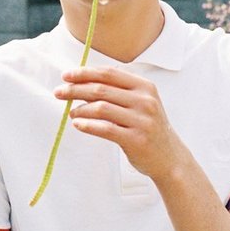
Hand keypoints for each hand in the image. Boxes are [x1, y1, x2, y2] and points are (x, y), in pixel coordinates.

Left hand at [54, 65, 184, 181]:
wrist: (170, 157)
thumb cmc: (149, 127)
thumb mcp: (142, 102)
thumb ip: (119, 91)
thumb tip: (83, 82)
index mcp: (144, 86)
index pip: (109, 73)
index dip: (85, 73)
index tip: (67, 76)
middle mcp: (145, 100)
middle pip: (102, 89)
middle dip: (76, 89)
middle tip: (59, 92)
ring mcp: (141, 120)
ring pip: (101, 108)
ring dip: (80, 109)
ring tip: (70, 113)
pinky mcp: (136, 139)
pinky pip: (106, 129)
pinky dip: (88, 125)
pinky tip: (78, 124)